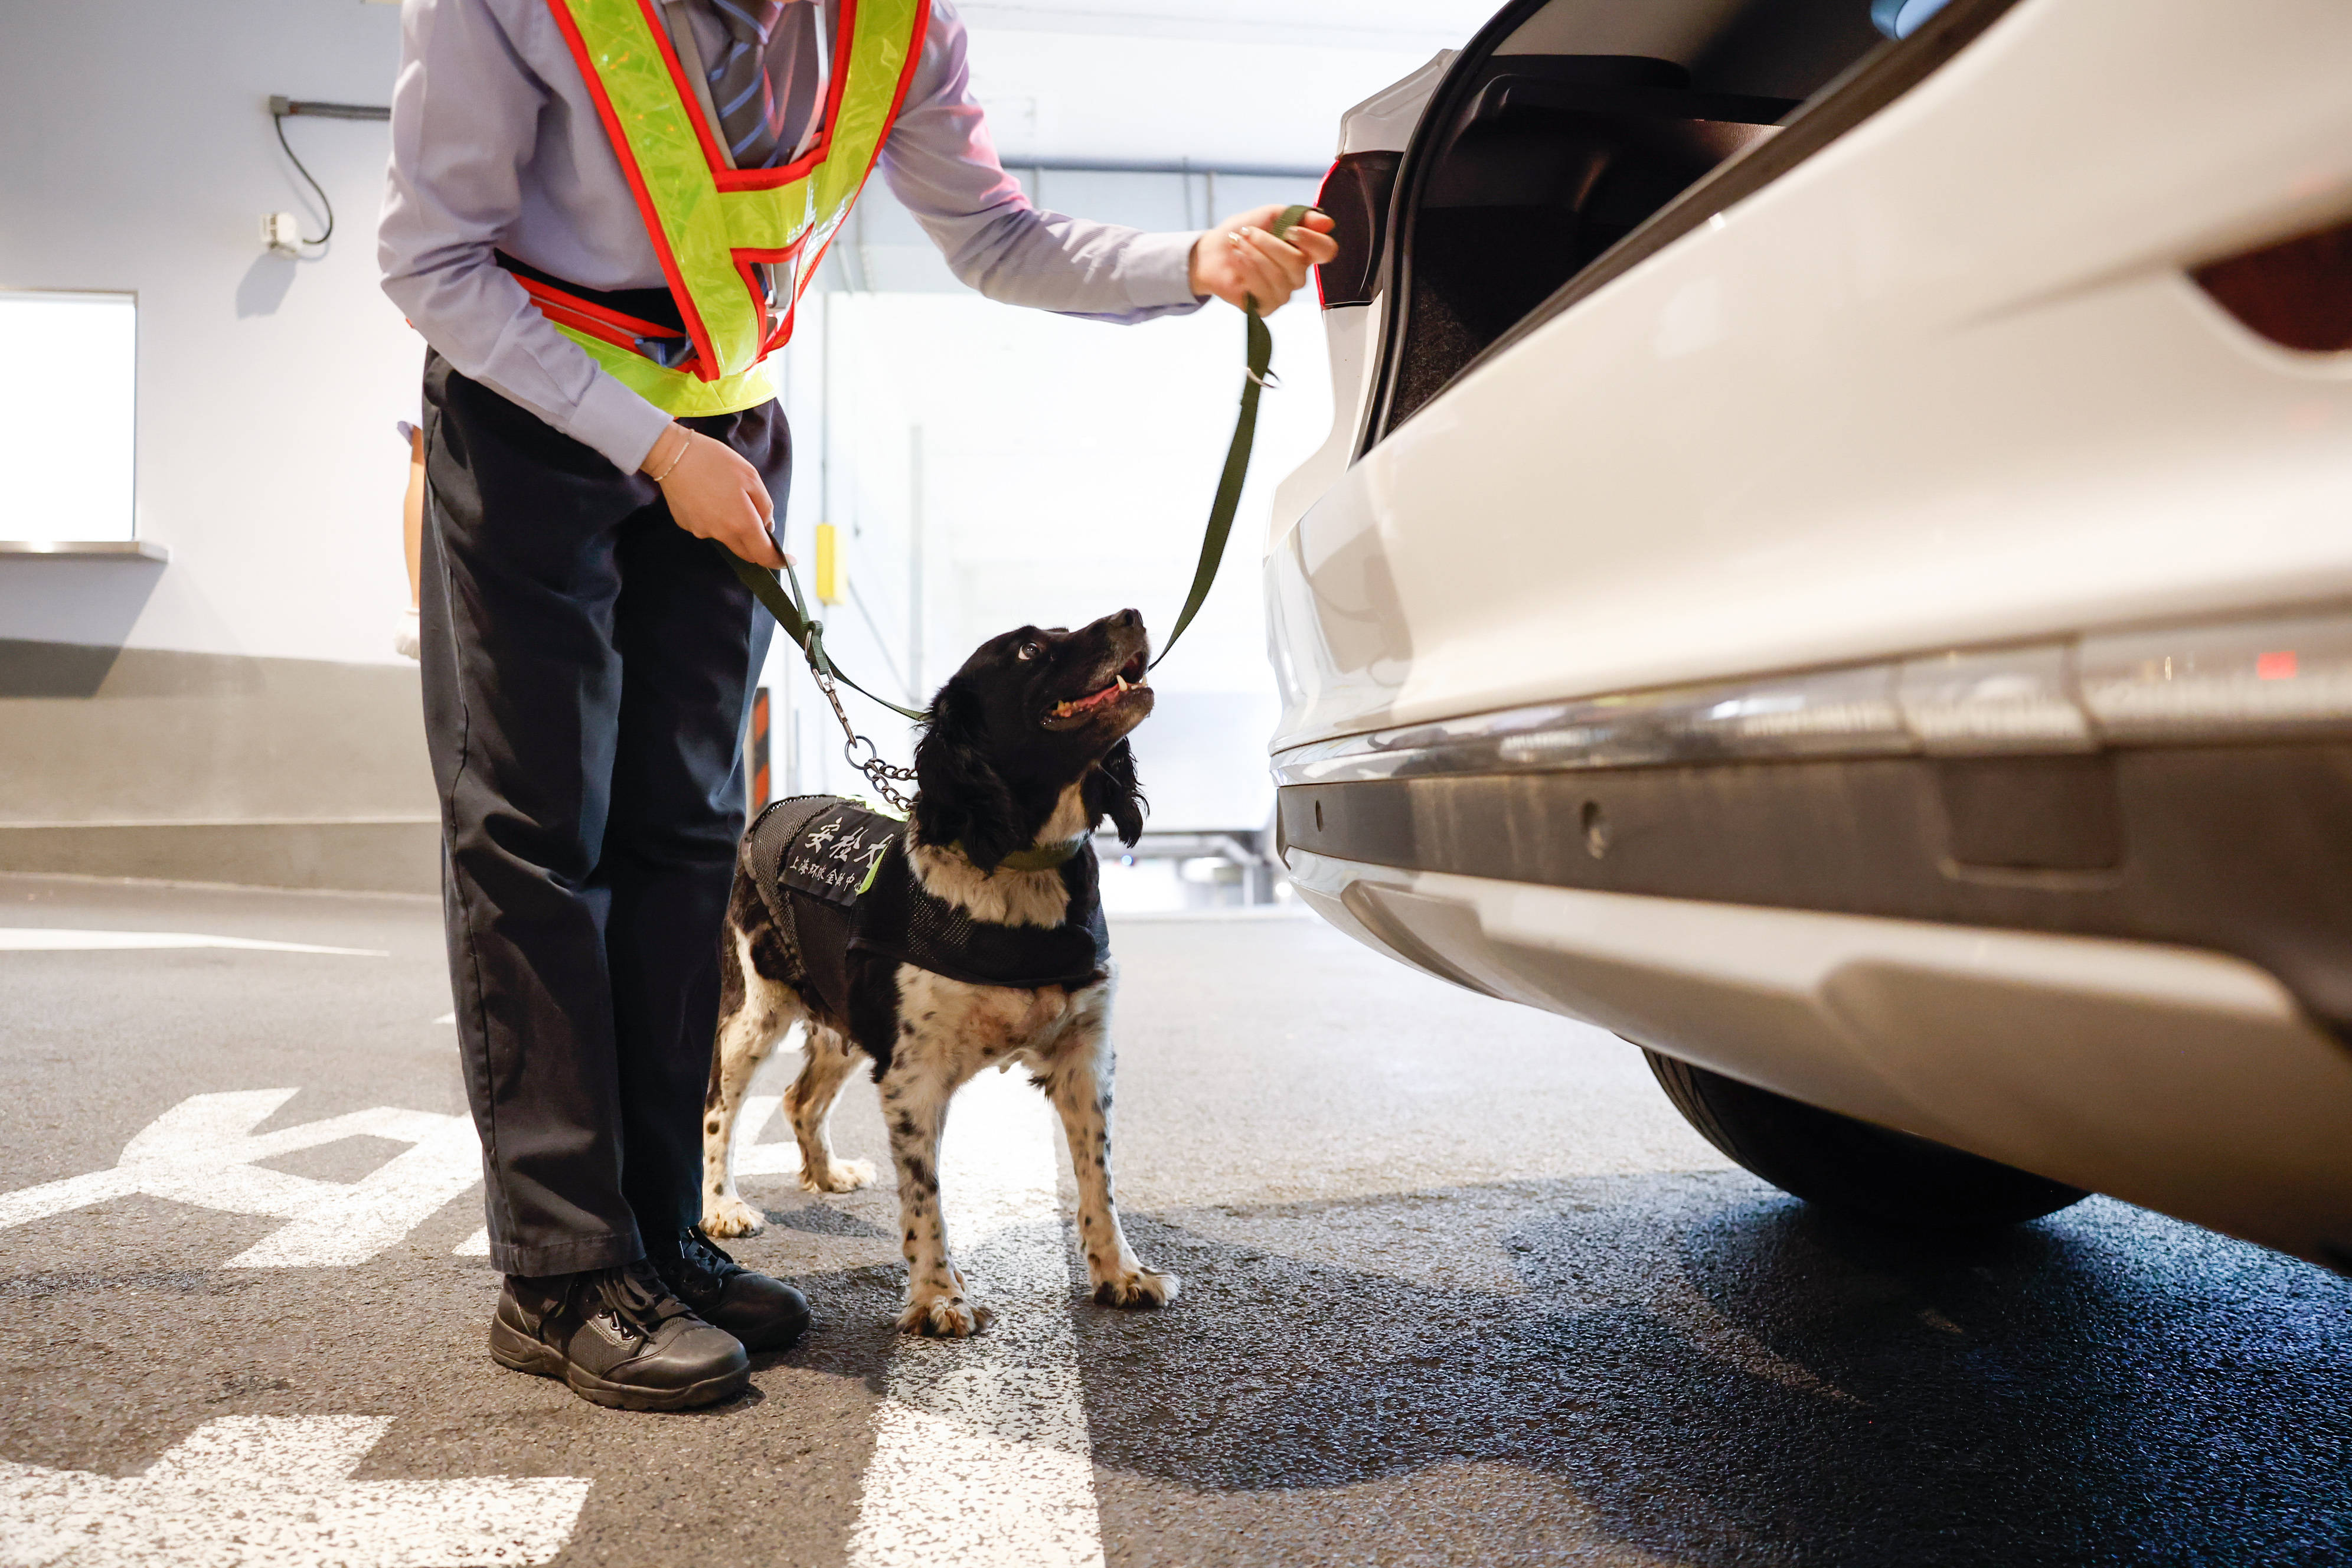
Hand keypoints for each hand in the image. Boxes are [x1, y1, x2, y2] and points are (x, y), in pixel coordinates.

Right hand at [642, 424, 789, 568]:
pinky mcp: (687, 525)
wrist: (672, 455)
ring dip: (735, 528)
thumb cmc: (714, 461)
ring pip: (727, 539)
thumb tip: (766, 526)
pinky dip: (716, 519)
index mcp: (741, 523)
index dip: (778, 561)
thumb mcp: (750, 476)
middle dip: (757, 544)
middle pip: (746, 551)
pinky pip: (709, 528)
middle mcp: (721, 533)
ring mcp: (702, 531)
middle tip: (759, 520)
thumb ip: (764, 505)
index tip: (789, 561)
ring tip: (728, 497)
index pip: (764, 555)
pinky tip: (710, 497)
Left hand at [1188, 204, 1337, 314]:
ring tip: (1237, 243)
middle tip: (1247, 232)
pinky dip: (1248, 270)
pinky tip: (1237, 259)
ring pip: (1280, 276)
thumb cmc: (1242, 233)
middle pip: (1299, 263)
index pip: (1326, 251)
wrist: (1211, 252)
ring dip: (1254, 254)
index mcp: (1304, 251)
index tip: (1290, 230)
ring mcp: (1283, 293)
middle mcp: (1298, 275)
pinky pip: (1264, 290)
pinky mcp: (1266, 307)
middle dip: (1269, 243)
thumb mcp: (1271, 215)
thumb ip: (1299, 216)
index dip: (1312, 240)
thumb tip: (1328, 223)